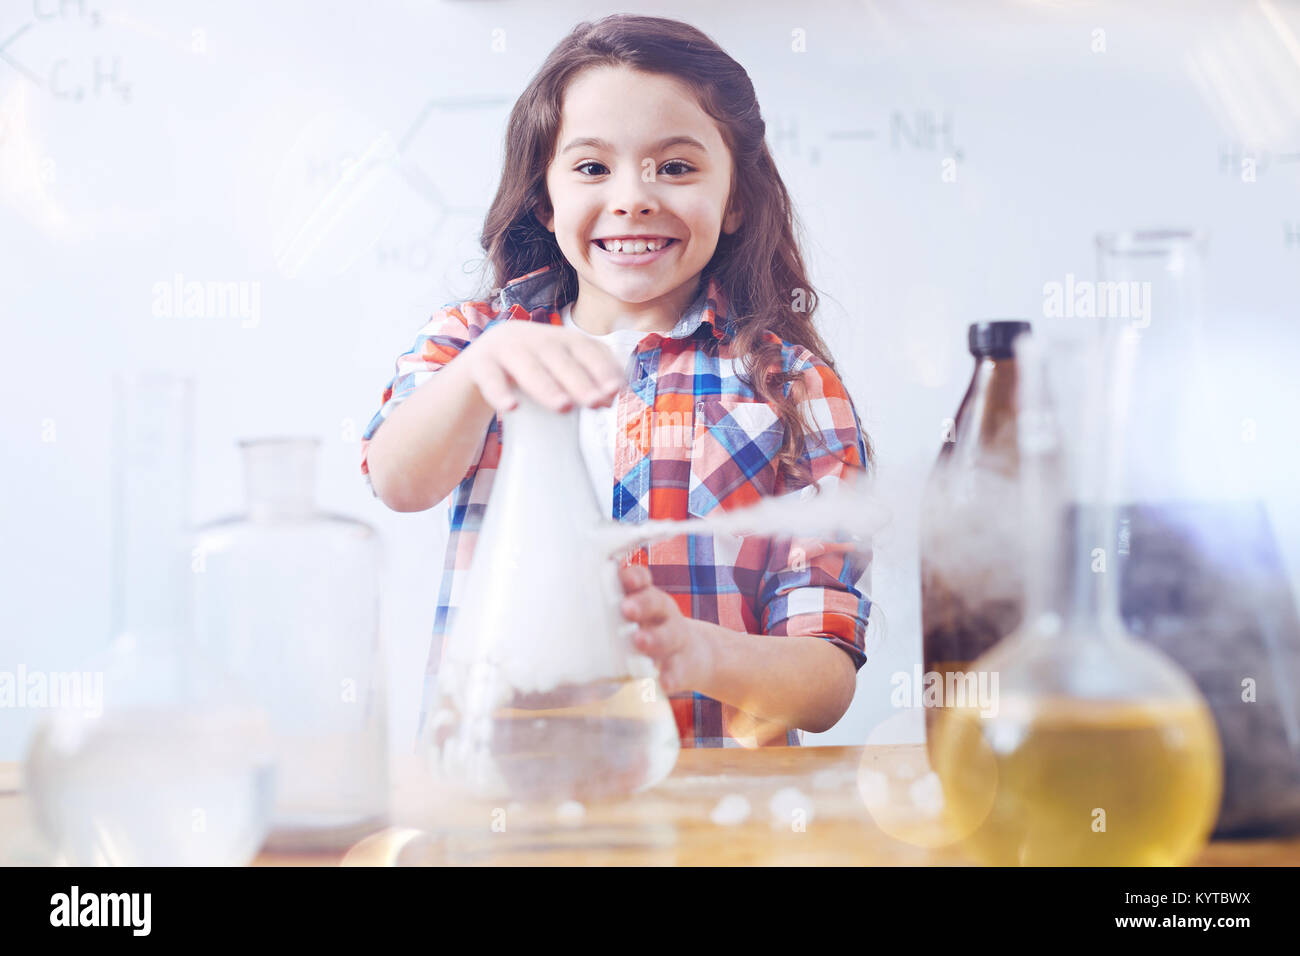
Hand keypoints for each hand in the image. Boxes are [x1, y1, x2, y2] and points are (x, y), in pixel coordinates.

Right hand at [465, 320, 625, 415]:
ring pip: (527, 366)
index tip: (615, 389)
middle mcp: (533, 338)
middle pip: (559, 357)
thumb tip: (609, 398)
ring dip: (546, 386)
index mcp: (558, 338)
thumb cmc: (530, 370)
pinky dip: (500, 392)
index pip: (585, 348)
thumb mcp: (558, 370)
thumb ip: (585, 382)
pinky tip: (511, 407)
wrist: (480, 364)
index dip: (602, 367)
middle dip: (579, 379)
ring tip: (563, 406)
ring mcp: (505, 348)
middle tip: (595, 401)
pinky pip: (489, 378)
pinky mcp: (480, 364)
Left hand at [617, 564, 713, 695]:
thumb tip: (551, 617)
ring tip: (640, 641)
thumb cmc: (651, 632)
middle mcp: (663, 615)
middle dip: (641, 604)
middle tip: (626, 609)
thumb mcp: (636, 616)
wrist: (698, 656)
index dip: (634, 577)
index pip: (642, 580)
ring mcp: (676, 640)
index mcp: (647, 599)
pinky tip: (663, 683)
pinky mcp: (685, 666)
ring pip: (669, 635)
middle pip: (656, 602)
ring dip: (654, 638)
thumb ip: (606, 612)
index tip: (624, 579)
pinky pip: (679, 670)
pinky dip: (671, 676)